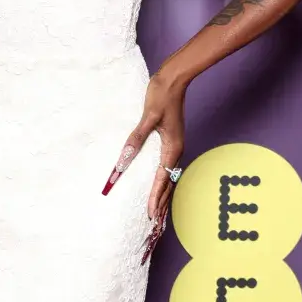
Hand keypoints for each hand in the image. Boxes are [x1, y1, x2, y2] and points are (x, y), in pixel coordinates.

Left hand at [101, 69, 184, 264]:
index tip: (151, 215)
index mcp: (172, 148)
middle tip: (154, 222)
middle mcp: (176, 150)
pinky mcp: (172, 142)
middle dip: (161, 203)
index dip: (155, 198)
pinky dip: (164, 182)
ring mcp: (175, 146)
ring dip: (164, 195)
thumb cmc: (161, 95)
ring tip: (158, 212)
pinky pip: (168, 168)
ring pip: (170, 177)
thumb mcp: (147, 117)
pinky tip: (160, 187)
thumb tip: (124, 158)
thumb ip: (136, 139)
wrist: (174, 79)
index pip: (162, 180)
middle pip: (169, 183)